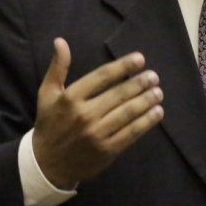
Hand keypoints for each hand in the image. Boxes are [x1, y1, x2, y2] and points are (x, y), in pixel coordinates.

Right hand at [32, 38, 163, 188]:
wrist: (47, 164)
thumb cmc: (50, 124)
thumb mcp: (47, 94)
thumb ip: (57, 67)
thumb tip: (61, 41)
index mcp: (71, 98)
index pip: (102, 77)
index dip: (123, 66)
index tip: (140, 59)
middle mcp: (84, 115)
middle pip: (119, 94)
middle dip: (140, 83)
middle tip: (154, 76)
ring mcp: (97, 134)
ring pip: (128, 113)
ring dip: (147, 101)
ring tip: (158, 92)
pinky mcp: (107, 151)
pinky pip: (131, 133)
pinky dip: (146, 122)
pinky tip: (157, 112)